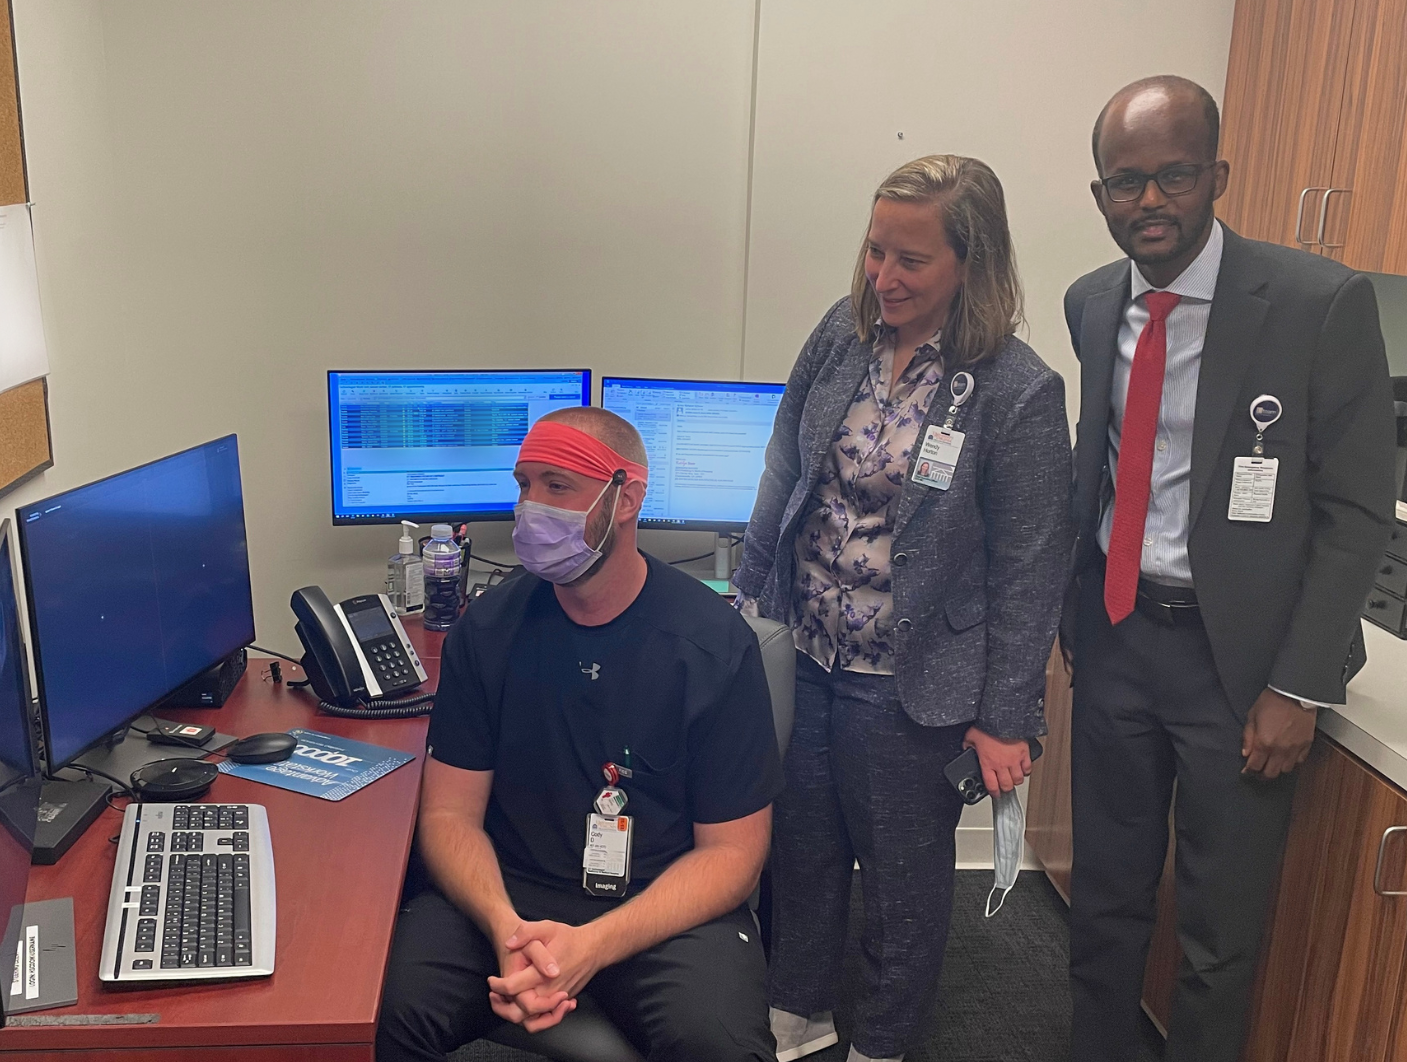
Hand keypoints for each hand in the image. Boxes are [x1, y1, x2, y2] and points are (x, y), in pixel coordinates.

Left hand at [489, 920, 605, 1030]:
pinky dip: (532, 1019)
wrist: (593, 948)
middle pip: (519, 1012)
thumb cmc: (569, 939)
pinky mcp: (561, 1003)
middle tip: (494, 996)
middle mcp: (548, 991)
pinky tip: (524, 1006)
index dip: (497, 986)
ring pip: (532, 1022)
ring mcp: (555, 1000)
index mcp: (541, 974)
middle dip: (502, 1008)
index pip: (512, 989)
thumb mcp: (546, 927)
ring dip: (515, 1017)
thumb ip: (526, 932)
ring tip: (506, 1004)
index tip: (492, 981)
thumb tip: (509, 943)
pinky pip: (544, 1019)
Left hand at [963, 726, 1032, 793]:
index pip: (991, 785)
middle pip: (1006, 785)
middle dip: (1005, 788)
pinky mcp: (1024, 754)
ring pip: (1018, 779)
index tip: (994, 793)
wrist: (1002, 718)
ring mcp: (1014, 760)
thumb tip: (966, 748)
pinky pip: (1028, 768)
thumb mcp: (970, 737)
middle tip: (1004, 787)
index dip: (993, 792)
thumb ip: (968, 746)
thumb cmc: (986, 726)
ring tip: (1012, 779)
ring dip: (1015, 781)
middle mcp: (1001, 765)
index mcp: (987, 763)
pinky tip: (1023, 769)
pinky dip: (1026, 771)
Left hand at [1242, 688, 1315, 779]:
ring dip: (1277, 769)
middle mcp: (1280, 750)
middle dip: (1262, 774)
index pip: (1255, 766)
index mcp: (1264, 743)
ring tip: (1272, 763)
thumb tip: (1245, 753)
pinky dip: (1291, 762)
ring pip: (1286, 770)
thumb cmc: (1272, 701)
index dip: (1249, 770)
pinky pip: (1299, 762)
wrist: (1295, 693)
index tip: (1246, 770)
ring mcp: (1295, 749)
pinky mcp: (1306, 745)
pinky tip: (1286, 757)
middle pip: (1271, 773)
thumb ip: (1248, 737)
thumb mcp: (1252, 716)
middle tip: (1258, 771)